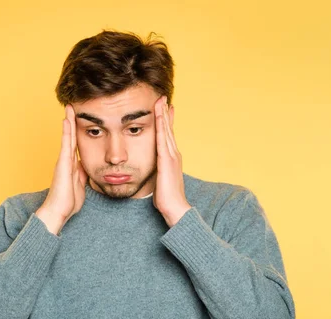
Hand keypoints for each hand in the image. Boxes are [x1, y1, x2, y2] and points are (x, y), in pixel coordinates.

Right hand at [35, 104, 88, 234]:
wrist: (59, 211)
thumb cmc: (68, 201)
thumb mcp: (81, 185)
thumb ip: (83, 174)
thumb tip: (87, 166)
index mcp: (72, 165)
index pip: (76, 144)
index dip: (78, 131)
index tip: (80, 119)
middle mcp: (66, 160)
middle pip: (71, 136)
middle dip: (72, 121)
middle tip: (73, 106)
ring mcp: (63, 161)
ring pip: (68, 137)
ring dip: (69, 121)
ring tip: (70, 107)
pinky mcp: (62, 163)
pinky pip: (65, 144)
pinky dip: (67, 131)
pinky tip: (67, 120)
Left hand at [153, 95, 191, 227]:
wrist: (175, 208)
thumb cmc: (167, 198)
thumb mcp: (160, 181)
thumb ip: (158, 172)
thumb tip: (155, 170)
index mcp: (171, 159)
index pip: (168, 136)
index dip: (166, 122)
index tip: (164, 109)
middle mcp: (173, 154)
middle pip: (168, 129)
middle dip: (166, 113)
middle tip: (163, 98)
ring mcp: (171, 156)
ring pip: (166, 130)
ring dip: (163, 114)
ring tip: (160, 100)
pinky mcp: (167, 160)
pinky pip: (162, 138)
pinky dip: (161, 125)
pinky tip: (158, 115)